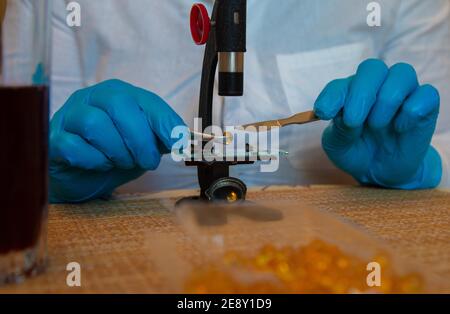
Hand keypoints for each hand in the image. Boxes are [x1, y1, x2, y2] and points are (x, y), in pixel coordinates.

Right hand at [50, 79, 185, 202]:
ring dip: (117, 151)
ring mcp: (70, 115)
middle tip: (148, 161)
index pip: (146, 101)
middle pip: (119, 105)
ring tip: (123, 162)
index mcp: (120, 95)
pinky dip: (94, 160)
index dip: (165, 122)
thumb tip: (183, 141)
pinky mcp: (54, 138)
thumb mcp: (143, 146)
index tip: (179, 143)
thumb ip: (160, 139)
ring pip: (95, 124)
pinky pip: (74, 146)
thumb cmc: (113, 155)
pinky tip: (100, 165)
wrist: (80, 176)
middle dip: (140, 138)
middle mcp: (93, 98)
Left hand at [314, 59, 441, 189]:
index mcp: (349, 93)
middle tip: (354, 120)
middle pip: (372, 68)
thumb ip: (339, 129)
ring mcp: (402, 93)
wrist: (381, 173)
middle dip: (361, 93)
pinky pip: (426, 94)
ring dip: (386, 100)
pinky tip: (400, 128)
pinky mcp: (425, 106)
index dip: (332, 96)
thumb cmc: (355, 152)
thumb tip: (345, 115)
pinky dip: (411, 110)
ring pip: (402, 73)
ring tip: (377, 125)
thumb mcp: (338, 146)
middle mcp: (376, 86)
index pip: (340, 84)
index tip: (324, 113)